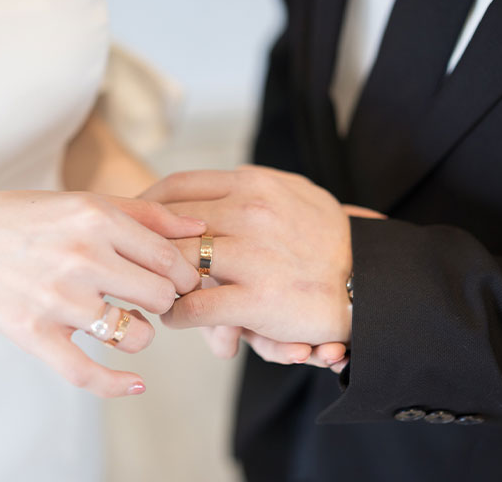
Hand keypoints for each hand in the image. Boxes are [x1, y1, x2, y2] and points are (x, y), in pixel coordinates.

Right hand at [0, 190, 205, 396]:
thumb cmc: (23, 219)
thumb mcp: (83, 201)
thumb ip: (145, 213)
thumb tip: (198, 227)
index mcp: (97, 218)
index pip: (170, 259)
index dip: (185, 275)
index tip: (178, 280)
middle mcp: (82, 257)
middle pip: (161, 297)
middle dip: (163, 301)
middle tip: (149, 298)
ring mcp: (58, 299)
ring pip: (136, 335)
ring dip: (139, 332)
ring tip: (124, 318)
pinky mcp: (35, 334)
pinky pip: (89, 373)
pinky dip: (118, 385)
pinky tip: (136, 384)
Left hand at [141, 165, 352, 346]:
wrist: (370, 280)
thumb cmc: (326, 236)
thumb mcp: (292, 192)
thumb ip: (249, 187)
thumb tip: (206, 195)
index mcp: (253, 184)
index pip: (178, 186)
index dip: (146, 206)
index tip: (134, 222)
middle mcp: (250, 212)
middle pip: (170, 225)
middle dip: (145, 245)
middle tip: (131, 261)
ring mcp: (253, 255)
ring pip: (178, 263)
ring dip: (158, 280)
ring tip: (151, 289)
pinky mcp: (257, 298)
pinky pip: (196, 306)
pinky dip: (178, 314)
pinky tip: (176, 317)